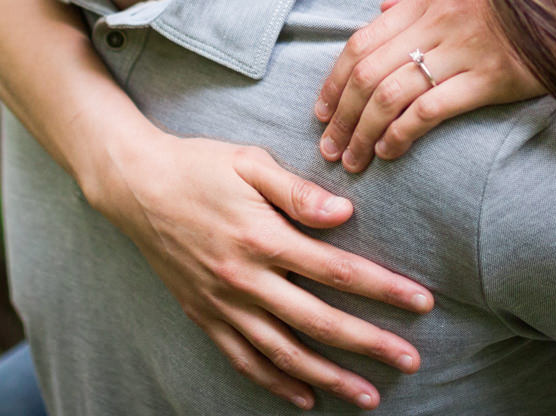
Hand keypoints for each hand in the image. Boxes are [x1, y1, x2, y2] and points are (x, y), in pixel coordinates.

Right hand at [88, 130, 434, 409]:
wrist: (133, 184)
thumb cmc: (198, 165)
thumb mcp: (249, 162)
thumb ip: (298, 191)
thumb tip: (345, 213)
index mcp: (262, 237)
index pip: (337, 269)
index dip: (383, 289)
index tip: (421, 302)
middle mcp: (243, 278)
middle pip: (318, 322)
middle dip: (370, 344)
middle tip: (411, 361)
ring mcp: (222, 302)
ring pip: (283, 352)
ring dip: (329, 377)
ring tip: (369, 396)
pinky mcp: (203, 314)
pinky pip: (243, 359)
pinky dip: (275, 383)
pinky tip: (305, 397)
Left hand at [314, 0, 555, 170]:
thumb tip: (381, 5)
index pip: (360, 42)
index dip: (333, 82)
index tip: (321, 111)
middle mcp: (437, 22)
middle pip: (368, 74)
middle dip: (341, 116)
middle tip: (328, 147)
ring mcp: (463, 51)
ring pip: (391, 96)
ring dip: (363, 133)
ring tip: (354, 160)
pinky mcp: (490, 79)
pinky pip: (431, 110)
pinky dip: (402, 134)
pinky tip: (391, 151)